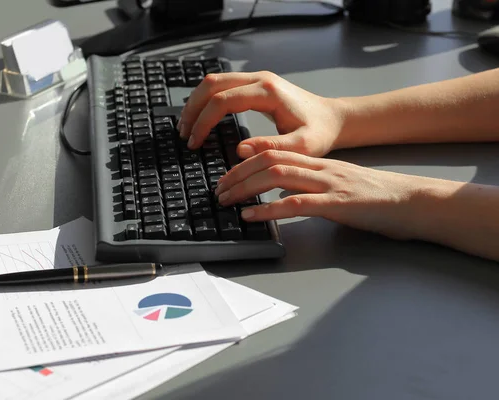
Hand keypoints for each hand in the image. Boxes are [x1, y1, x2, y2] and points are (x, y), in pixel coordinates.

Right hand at [177, 71, 346, 157]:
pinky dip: (206, 100)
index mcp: (267, 92)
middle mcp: (260, 79)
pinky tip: (201, 117)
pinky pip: (222, 86)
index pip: (222, 100)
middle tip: (183, 133)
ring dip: (196, 102)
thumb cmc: (320, 132)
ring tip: (187, 126)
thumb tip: (240, 150)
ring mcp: (257, 79)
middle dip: (192, 109)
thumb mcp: (301, 146)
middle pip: (211, 85)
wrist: (333, 119)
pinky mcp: (256, 85)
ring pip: (213, 82)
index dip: (203, 121)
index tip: (194, 142)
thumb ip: (271, 147)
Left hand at [214, 150, 426, 240]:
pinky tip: (250, 215)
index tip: (227, 174)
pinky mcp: (337, 204)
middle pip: (269, 161)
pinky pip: (296, 204)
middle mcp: (321, 169)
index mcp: (320, 163)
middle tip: (218, 189)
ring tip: (226, 200)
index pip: (275, 153)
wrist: (415, 202)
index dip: (246, 161)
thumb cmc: (379, 199)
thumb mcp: (338, 187)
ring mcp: (328, 185)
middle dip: (238, 174)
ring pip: (277, 177)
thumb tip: (283, 195)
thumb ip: (310, 187)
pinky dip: (268, 209)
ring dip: (245, 188)